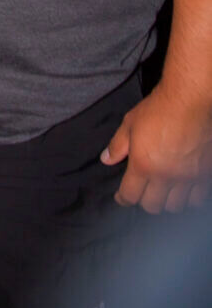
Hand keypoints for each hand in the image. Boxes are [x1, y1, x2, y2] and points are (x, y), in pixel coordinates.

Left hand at [101, 85, 211, 212]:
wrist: (190, 100)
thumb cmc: (158, 109)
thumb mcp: (130, 123)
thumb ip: (117, 145)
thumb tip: (106, 160)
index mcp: (143, 165)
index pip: (130, 195)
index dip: (123, 199)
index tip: (121, 197)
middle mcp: (165, 176)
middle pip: (153, 206)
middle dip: (144, 201)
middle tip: (142, 192)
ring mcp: (187, 177)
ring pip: (175, 206)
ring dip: (166, 202)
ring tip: (163, 193)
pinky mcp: (204, 174)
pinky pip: (197, 199)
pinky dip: (188, 199)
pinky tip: (183, 190)